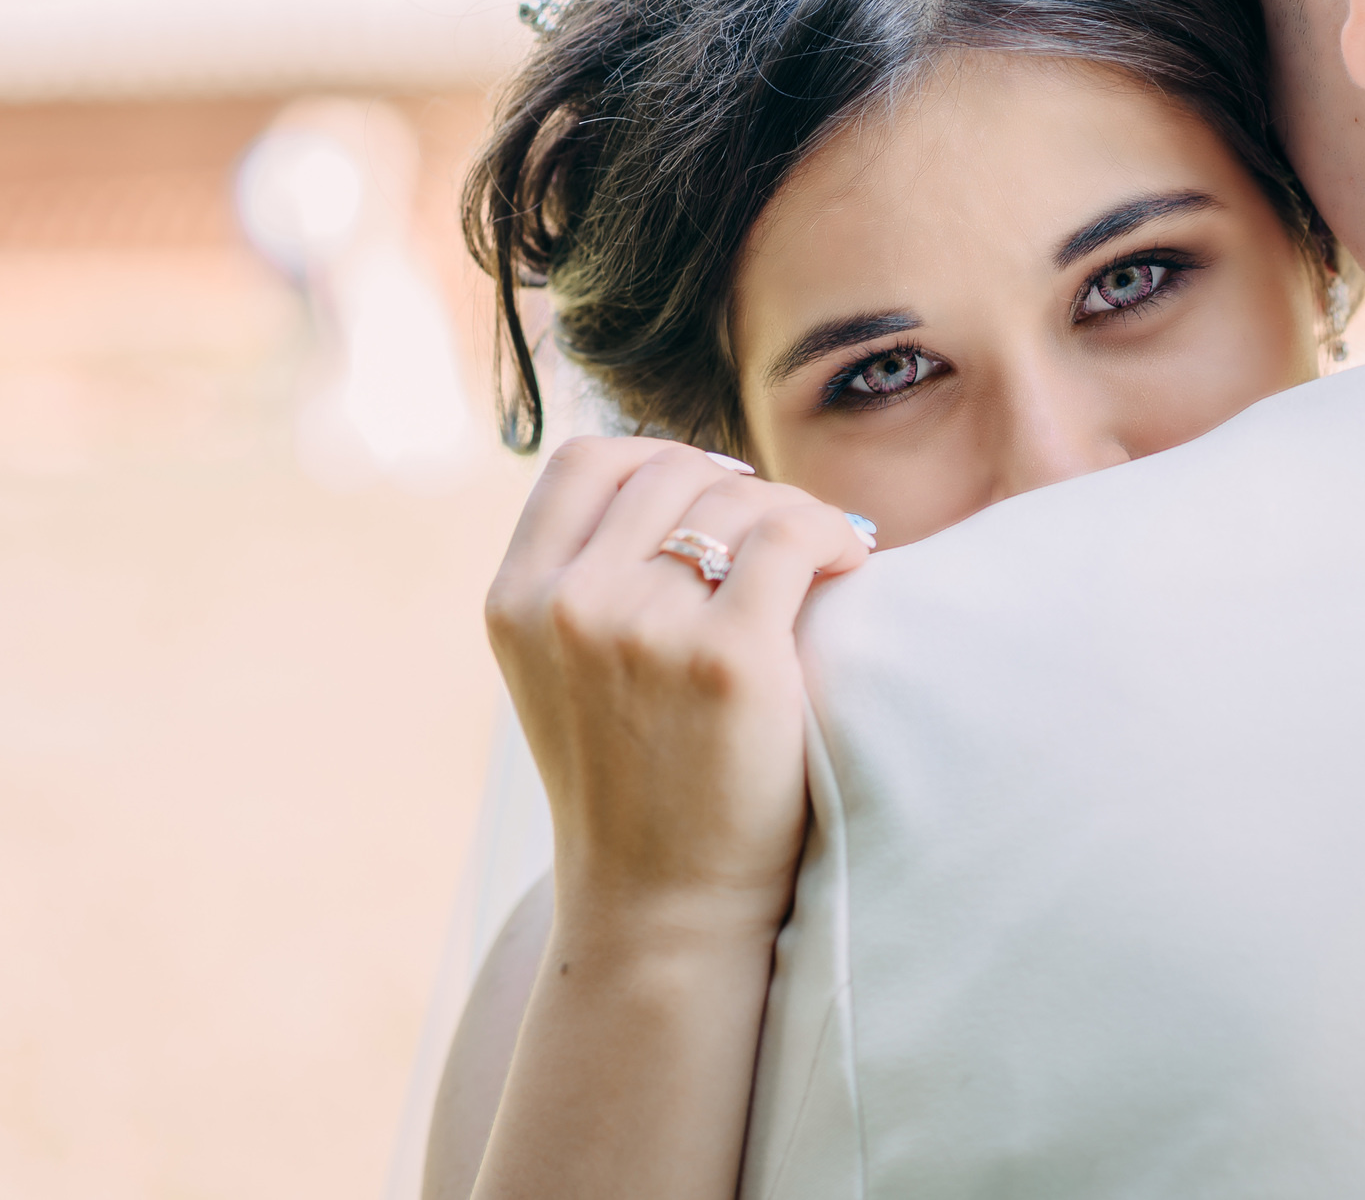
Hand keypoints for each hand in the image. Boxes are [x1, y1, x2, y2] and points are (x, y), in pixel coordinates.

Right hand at [484, 437, 871, 949]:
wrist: (662, 904)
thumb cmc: (634, 783)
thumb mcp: (565, 670)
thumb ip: (589, 575)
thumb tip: (684, 473)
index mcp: (517, 600)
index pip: (584, 462)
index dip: (657, 461)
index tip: (712, 491)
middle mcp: (569, 604)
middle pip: (671, 472)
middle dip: (737, 490)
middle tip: (782, 534)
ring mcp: (644, 627)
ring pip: (738, 497)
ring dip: (791, 513)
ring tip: (820, 555)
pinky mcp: (727, 658)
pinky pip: (792, 535)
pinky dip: (832, 534)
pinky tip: (847, 564)